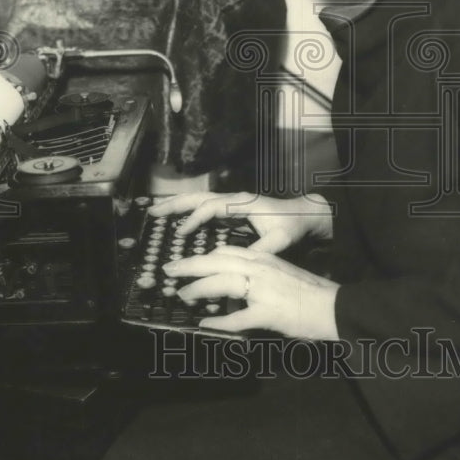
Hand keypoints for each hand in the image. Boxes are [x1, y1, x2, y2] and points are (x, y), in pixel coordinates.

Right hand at [150, 191, 332, 253]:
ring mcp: (233, 203)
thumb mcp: (280, 240)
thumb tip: (242, 262)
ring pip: (200, 200)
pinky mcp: (233, 210)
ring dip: (179, 205)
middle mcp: (235, 199)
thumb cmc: (293, 226)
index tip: (181, 233)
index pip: (211, 207)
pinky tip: (179, 221)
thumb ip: (262, 250)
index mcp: (242, 203)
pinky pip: (206, 208)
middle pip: (199, 197)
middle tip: (152, 211)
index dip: (195, 219)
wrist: (306, 215)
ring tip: (157, 211)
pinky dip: (189, 211)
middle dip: (175, 204)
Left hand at [163, 244, 339, 339]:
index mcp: (264, 258)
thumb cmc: (310, 292)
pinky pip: (236, 318)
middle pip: (216, 261)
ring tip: (181, 294)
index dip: (204, 255)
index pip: (226, 250)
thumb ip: (259, 273)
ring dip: (197, 289)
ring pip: (221, 283)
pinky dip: (219, 322)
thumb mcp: (282, 273)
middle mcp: (260, 268)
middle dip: (189, 265)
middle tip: (169, 269)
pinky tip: (205, 325)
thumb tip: (237, 283)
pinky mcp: (267, 313)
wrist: (334, 306)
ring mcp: (263, 290)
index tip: (188, 260)